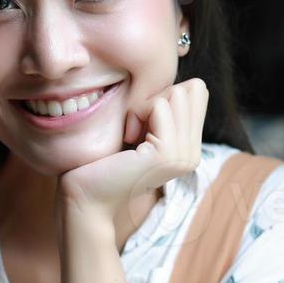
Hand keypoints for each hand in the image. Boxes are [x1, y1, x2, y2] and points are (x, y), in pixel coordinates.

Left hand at [56, 78, 208, 225]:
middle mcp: (193, 154)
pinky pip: (159, 106)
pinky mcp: (166, 153)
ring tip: (131, 134)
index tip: (141, 122)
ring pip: (178, 93)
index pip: (197, 91)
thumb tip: (180, 85)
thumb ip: (164, 114)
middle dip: (158, 97)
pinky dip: (137, 113)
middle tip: (136, 127)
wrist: (86, 197)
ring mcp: (183, 155)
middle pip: (192, 89)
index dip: (165, 95)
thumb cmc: (105, 161)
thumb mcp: (142, 132)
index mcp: (191, 148)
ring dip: (145, 106)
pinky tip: (127, 139)